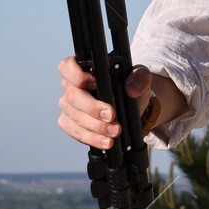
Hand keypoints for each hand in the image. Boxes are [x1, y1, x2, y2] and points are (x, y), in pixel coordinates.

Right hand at [57, 56, 182, 148]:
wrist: (134, 108)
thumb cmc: (130, 87)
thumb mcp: (140, 77)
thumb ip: (140, 76)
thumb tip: (131, 88)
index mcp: (82, 69)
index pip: (67, 67)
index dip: (76, 75)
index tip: (95, 83)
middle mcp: (71, 86)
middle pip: (73, 97)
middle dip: (93, 108)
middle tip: (111, 116)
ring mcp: (69, 106)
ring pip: (74, 117)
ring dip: (96, 127)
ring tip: (115, 131)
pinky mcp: (70, 123)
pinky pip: (75, 132)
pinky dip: (92, 138)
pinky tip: (105, 141)